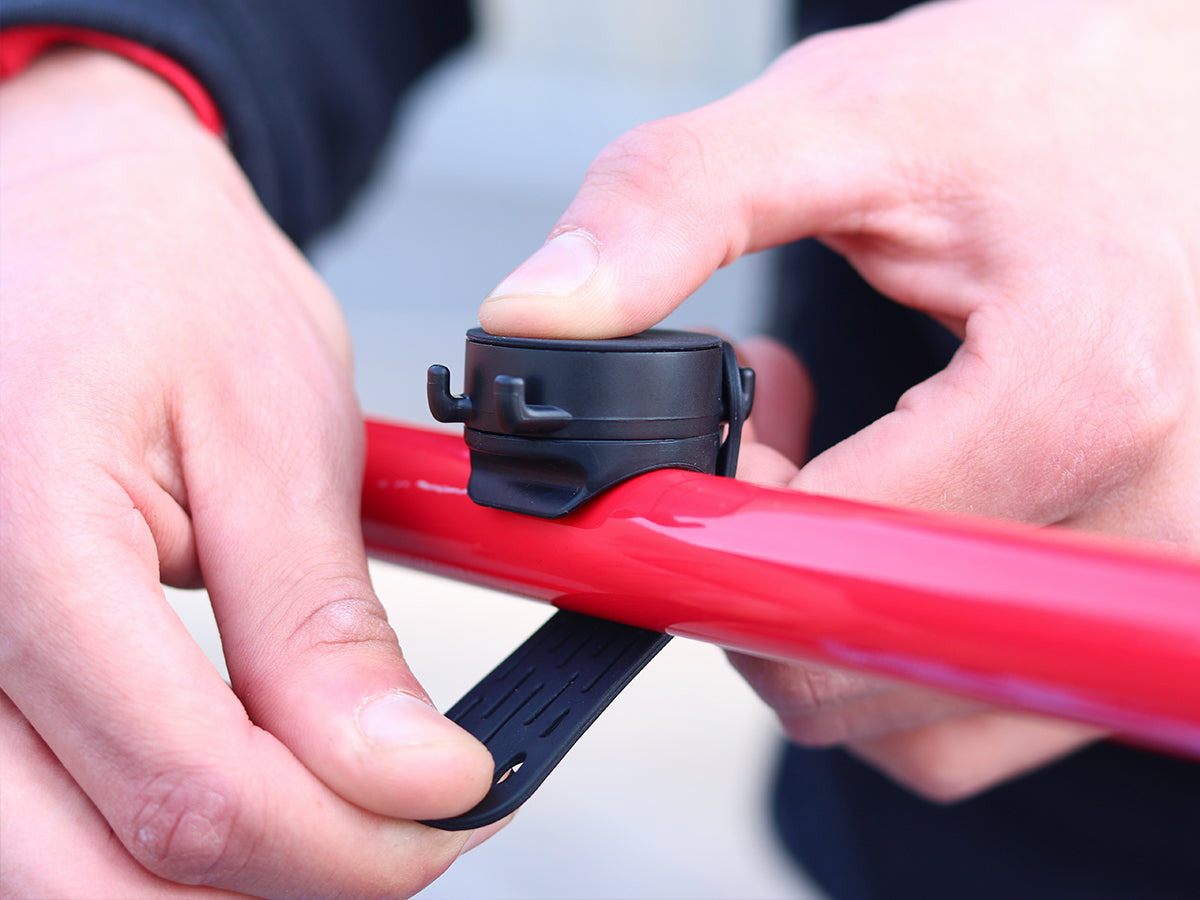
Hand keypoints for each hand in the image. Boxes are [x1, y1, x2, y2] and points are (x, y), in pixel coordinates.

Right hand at [0, 50, 495, 896]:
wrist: (69, 210)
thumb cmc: (153, 272)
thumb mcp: (271, 431)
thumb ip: (318, 625)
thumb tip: (403, 773)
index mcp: (22, 538)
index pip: (188, 786)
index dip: (345, 837)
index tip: (452, 806)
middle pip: (96, 873)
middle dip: (279, 886)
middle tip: (398, 840)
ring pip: (45, 869)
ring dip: (206, 881)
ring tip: (330, 820)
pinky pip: (27, 811)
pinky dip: (137, 835)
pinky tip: (234, 798)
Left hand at [477, 0, 1199, 795]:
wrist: (1192, 114)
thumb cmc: (1050, 106)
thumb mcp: (847, 117)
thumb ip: (672, 206)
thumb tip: (538, 317)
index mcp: (1080, 390)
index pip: (825, 568)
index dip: (710, 529)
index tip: (706, 448)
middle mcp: (1149, 517)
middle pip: (858, 670)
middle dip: (755, 576)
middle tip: (764, 442)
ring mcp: (1161, 582)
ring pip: (919, 723)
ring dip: (824, 617)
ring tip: (838, 463)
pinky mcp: (1148, 605)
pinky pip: (984, 707)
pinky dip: (901, 640)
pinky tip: (897, 516)